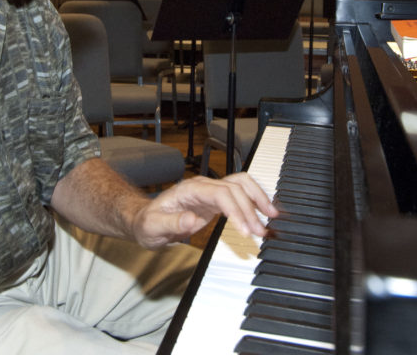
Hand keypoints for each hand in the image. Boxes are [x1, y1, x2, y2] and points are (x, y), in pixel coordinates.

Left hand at [131, 173, 278, 247]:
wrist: (145, 220)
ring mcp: (210, 191)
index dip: (236, 211)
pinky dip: (253, 201)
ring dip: (257, 198)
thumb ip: (172, 224)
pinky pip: (239, 194)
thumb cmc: (148, 223)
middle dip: (251, 209)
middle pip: (235, 189)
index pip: (221, 194)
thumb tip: (192, 220)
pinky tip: (262, 212)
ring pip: (241, 185)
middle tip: (260, 232)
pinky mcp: (214, 200)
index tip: (245, 230)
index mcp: (189, 190)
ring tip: (271, 216)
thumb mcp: (153, 228)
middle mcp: (202, 186)